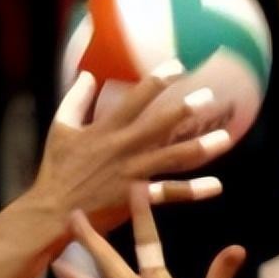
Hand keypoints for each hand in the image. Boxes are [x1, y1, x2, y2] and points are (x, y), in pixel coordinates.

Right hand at [29, 63, 230, 231]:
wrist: (53, 212)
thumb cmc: (56, 170)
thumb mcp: (60, 129)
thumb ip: (75, 100)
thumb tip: (87, 74)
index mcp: (105, 129)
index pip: (134, 99)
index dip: (156, 81)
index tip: (178, 65)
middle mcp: (123, 148)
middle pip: (159, 126)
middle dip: (184, 111)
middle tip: (209, 97)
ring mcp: (132, 174)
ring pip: (171, 158)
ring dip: (199, 148)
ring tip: (225, 139)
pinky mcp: (136, 198)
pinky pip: (169, 193)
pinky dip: (192, 190)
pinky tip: (215, 185)